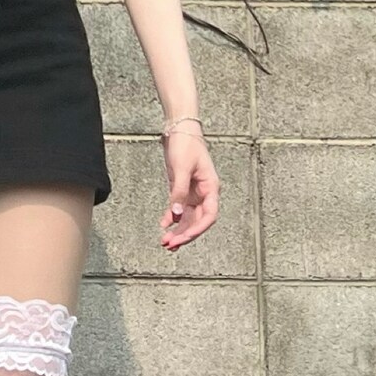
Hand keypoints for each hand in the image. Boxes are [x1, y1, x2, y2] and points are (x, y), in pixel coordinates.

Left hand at [159, 131, 219, 249]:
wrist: (179, 130)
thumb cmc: (185, 145)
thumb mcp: (181, 169)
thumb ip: (178, 193)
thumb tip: (175, 215)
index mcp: (211, 187)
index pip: (209, 215)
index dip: (197, 229)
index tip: (184, 238)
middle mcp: (204, 193)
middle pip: (197, 220)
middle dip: (185, 234)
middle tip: (170, 245)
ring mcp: (193, 193)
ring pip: (188, 218)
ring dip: (178, 230)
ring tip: (166, 242)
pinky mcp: (182, 190)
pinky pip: (178, 209)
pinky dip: (171, 219)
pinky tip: (164, 226)